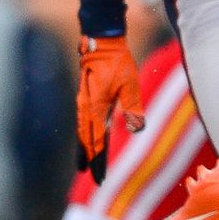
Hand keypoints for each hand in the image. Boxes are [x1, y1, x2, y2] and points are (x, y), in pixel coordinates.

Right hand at [77, 35, 143, 182]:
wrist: (102, 44)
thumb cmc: (117, 63)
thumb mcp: (130, 85)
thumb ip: (132, 107)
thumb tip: (136, 128)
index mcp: (95, 108)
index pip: (95, 141)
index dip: (98, 159)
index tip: (99, 175)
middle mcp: (84, 108)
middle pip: (85, 140)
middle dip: (89, 158)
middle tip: (91, 175)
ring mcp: (82, 103)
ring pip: (81, 132)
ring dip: (83, 148)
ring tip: (85, 164)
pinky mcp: (84, 98)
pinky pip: (82, 121)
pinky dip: (83, 135)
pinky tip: (86, 140)